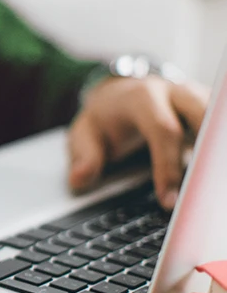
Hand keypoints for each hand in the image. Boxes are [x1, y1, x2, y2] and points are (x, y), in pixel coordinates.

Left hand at [68, 76, 208, 209]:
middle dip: (209, 152)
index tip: (168, 200)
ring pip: (218, 117)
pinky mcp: (209, 107)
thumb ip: (83, 155)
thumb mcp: (84, 133)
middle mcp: (174, 92)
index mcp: (141, 97)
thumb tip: (80, 178)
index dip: (168, 166)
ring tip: (214, 186)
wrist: (118, 93)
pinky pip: (220, 124)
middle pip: (204, 114)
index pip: (163, 129)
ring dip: (217, 150)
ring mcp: (195, 96)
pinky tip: (215, 173)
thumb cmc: (105, 117)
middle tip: (206, 191)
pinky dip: (218, 147)